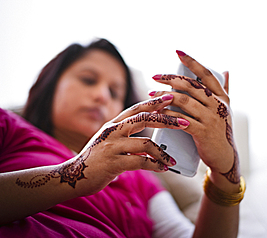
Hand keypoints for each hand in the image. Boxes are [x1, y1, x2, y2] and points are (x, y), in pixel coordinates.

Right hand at [64, 94, 189, 195]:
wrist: (74, 176)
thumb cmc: (96, 159)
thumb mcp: (108, 141)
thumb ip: (125, 135)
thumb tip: (147, 136)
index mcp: (113, 124)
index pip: (137, 108)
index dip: (154, 102)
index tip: (171, 97)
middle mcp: (112, 131)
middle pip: (144, 119)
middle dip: (166, 120)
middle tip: (184, 122)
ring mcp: (112, 146)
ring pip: (145, 143)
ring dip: (162, 152)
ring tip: (172, 159)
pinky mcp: (113, 163)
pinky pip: (140, 162)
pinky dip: (155, 165)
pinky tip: (162, 169)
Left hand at [151, 51, 239, 185]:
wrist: (224, 157)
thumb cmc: (221, 131)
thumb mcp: (226, 108)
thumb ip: (225, 90)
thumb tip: (225, 70)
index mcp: (222, 97)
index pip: (206, 74)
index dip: (192, 62)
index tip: (177, 52)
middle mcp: (218, 105)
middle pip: (191, 86)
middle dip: (170, 79)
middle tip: (155, 76)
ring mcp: (211, 118)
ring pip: (184, 101)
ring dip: (165, 96)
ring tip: (151, 94)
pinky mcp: (203, 132)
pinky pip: (182, 120)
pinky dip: (168, 115)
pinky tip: (158, 112)